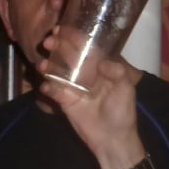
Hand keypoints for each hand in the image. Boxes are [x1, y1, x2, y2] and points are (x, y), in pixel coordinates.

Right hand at [36, 28, 144, 168]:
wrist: (113, 139)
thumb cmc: (122, 112)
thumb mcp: (126, 89)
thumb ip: (117, 71)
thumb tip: (101, 61)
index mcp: (100, 67)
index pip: (86, 47)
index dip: (74, 37)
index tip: (62, 30)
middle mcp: (85, 73)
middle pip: (69, 56)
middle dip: (58, 47)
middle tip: (48, 41)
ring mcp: (73, 87)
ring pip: (58, 71)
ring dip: (49, 66)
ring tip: (42, 64)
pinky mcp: (65, 101)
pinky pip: (54, 91)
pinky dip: (49, 87)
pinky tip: (47, 86)